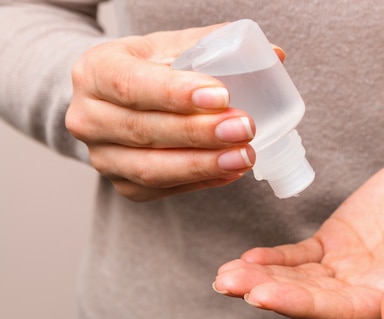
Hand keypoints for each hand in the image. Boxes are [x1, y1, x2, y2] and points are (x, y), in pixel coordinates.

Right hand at [66, 25, 285, 200]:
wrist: (114, 101)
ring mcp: (103, 157)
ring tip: (245, 156)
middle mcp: (88, 117)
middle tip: (245, 127)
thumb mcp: (170, 47)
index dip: (176, 93)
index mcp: (96, 71)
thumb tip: (277, 55)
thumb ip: (216, 47)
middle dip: (199, 133)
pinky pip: (164, 189)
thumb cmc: (150, 69)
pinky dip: (201, 181)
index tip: (222, 95)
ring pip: (151, 168)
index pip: (132, 84)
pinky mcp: (123, 185)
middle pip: (144, 131)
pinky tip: (232, 170)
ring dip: (203, 164)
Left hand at [214, 140, 383, 318]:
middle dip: (272, 293)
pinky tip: (246, 259)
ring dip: (263, 278)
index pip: (344, 312)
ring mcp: (348, 266)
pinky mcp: (336, 241)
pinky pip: (300, 255)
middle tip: (231, 285)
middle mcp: (367, 289)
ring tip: (226, 275)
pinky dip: (273, 259)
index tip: (264, 296)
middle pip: (313, 300)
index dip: (303, 307)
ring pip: (300, 279)